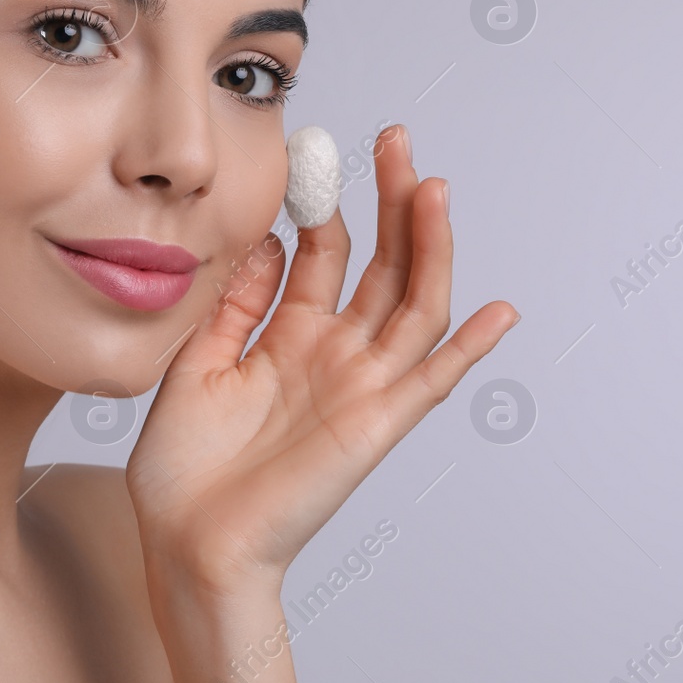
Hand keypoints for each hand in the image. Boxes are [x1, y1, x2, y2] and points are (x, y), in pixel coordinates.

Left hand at [125, 124, 520, 592]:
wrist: (184, 542)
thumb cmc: (182, 469)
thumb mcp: (196, 362)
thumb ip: (239, 304)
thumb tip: (274, 242)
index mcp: (290, 338)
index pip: (327, 254)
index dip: (328, 204)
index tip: (321, 152)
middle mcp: (334, 355)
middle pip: (383, 264)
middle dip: (392, 202)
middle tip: (396, 140)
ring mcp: (360, 388)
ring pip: (413, 304)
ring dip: (429, 247)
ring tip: (431, 187)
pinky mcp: (375, 426)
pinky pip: (431, 382)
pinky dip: (471, 350)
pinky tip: (500, 310)